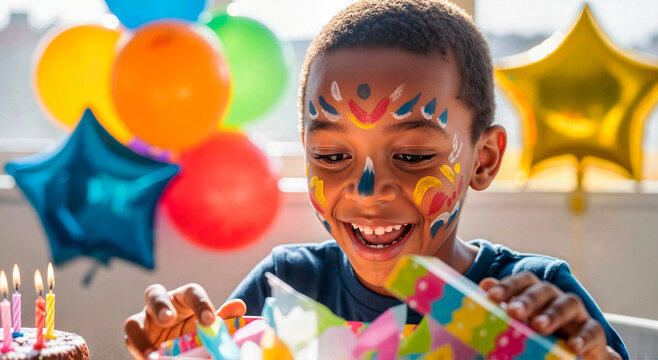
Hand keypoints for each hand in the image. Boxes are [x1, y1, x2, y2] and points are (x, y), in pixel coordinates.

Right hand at [124, 283, 246, 359]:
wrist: (185, 343)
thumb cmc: (199, 328)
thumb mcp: (211, 324)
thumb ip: (224, 316)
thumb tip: (239, 307)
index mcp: (185, 297)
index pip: (193, 293)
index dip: (201, 304)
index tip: (210, 321)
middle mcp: (162, 303)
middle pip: (154, 294)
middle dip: (160, 306)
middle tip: (168, 319)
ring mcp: (145, 320)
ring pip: (133, 320)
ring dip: (139, 334)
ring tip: (152, 350)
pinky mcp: (135, 337)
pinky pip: (130, 342)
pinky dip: (138, 350)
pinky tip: (149, 359)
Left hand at [480, 273, 612, 358]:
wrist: (571, 356)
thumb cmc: (540, 338)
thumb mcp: (519, 325)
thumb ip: (503, 307)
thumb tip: (484, 285)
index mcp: (536, 295)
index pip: (524, 281)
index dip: (508, 285)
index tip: (490, 294)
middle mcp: (556, 299)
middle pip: (543, 290)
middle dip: (527, 299)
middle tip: (513, 311)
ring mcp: (577, 314)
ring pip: (569, 303)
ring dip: (553, 313)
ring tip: (539, 326)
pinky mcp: (595, 332)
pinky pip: (593, 329)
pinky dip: (584, 337)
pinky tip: (573, 346)